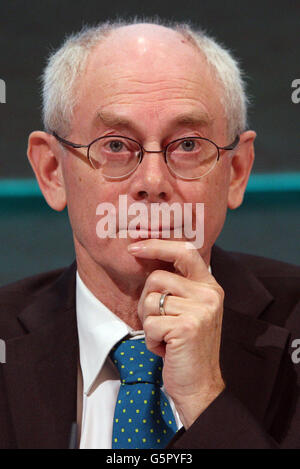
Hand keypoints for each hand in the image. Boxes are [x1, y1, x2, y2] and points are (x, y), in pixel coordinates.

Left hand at [128, 239, 224, 428]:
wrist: (199, 385)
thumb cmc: (186, 346)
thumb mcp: (189, 309)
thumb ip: (178, 286)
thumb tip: (146, 257)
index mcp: (209, 286)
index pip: (185, 251)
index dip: (157, 245)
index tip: (134, 247)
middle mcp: (209, 294)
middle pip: (157, 277)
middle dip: (146, 301)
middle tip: (157, 322)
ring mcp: (201, 310)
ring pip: (150, 301)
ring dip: (149, 322)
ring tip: (165, 336)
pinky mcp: (188, 327)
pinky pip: (150, 323)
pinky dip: (151, 339)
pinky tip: (165, 348)